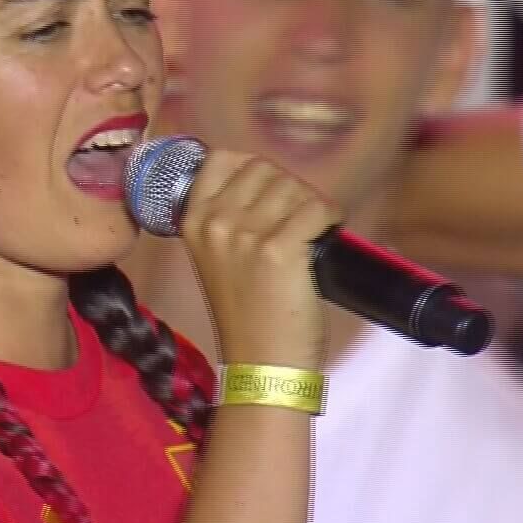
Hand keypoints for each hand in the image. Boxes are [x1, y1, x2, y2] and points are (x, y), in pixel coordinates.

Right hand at [178, 151, 339, 370]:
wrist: (261, 363)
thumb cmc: (245, 315)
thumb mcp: (217, 260)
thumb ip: (227, 221)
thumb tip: (267, 185)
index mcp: (192, 221)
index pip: (220, 159)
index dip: (253, 168)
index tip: (270, 190)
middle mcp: (214, 222)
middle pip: (263, 168)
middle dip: (288, 186)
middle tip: (299, 216)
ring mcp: (244, 234)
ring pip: (292, 186)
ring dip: (311, 202)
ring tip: (313, 228)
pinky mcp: (279, 249)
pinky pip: (315, 207)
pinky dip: (330, 215)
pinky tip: (329, 231)